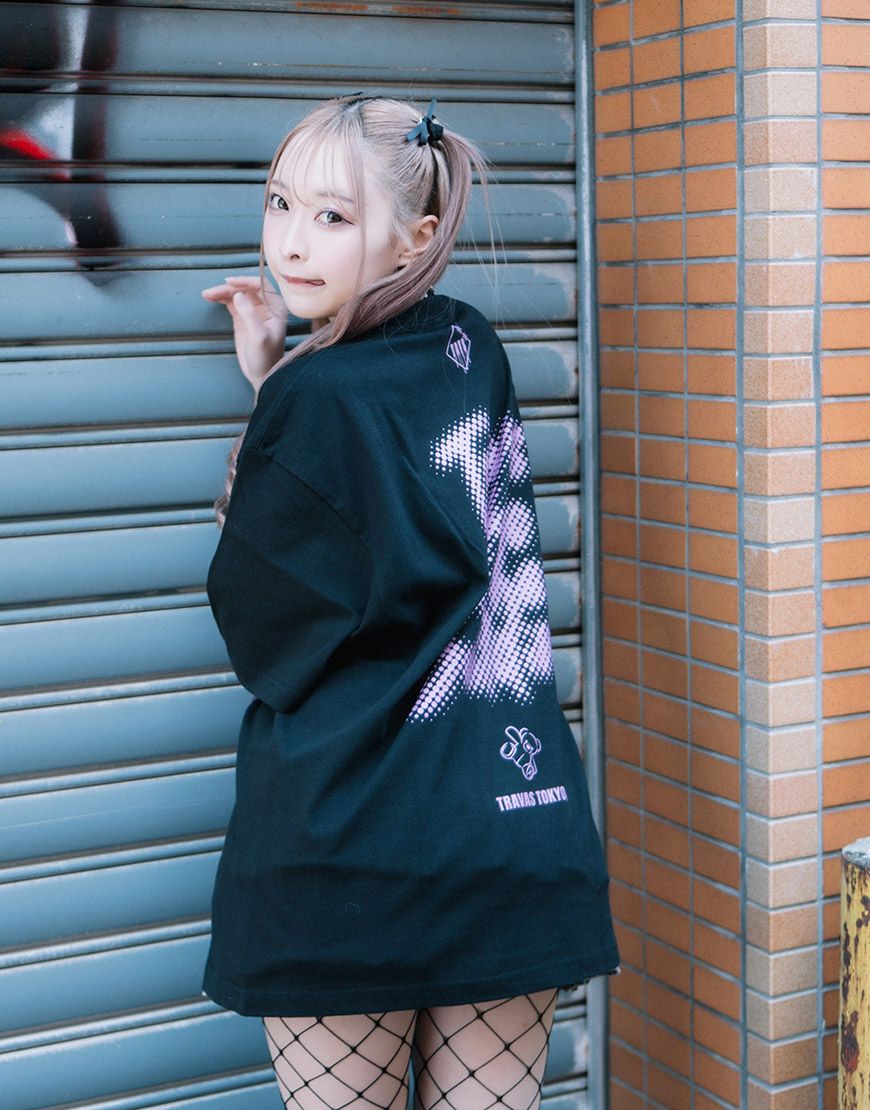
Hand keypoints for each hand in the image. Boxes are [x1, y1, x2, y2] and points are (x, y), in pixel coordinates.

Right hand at [201, 275, 287, 390]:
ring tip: (207, 294)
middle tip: (212, 292)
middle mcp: (266, 306)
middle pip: (246, 288)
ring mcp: (252, 311)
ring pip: (236, 294)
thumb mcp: (259, 337)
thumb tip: (238, 295)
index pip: (261, 285)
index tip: (229, 283)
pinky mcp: (242, 318)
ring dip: (222, 292)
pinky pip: (230, 302)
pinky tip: (210, 297)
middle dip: (229, 287)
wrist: (262, 374)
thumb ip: (249, 314)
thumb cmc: (266, 358)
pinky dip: (220, 298)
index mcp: (276, 308)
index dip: (245, 281)